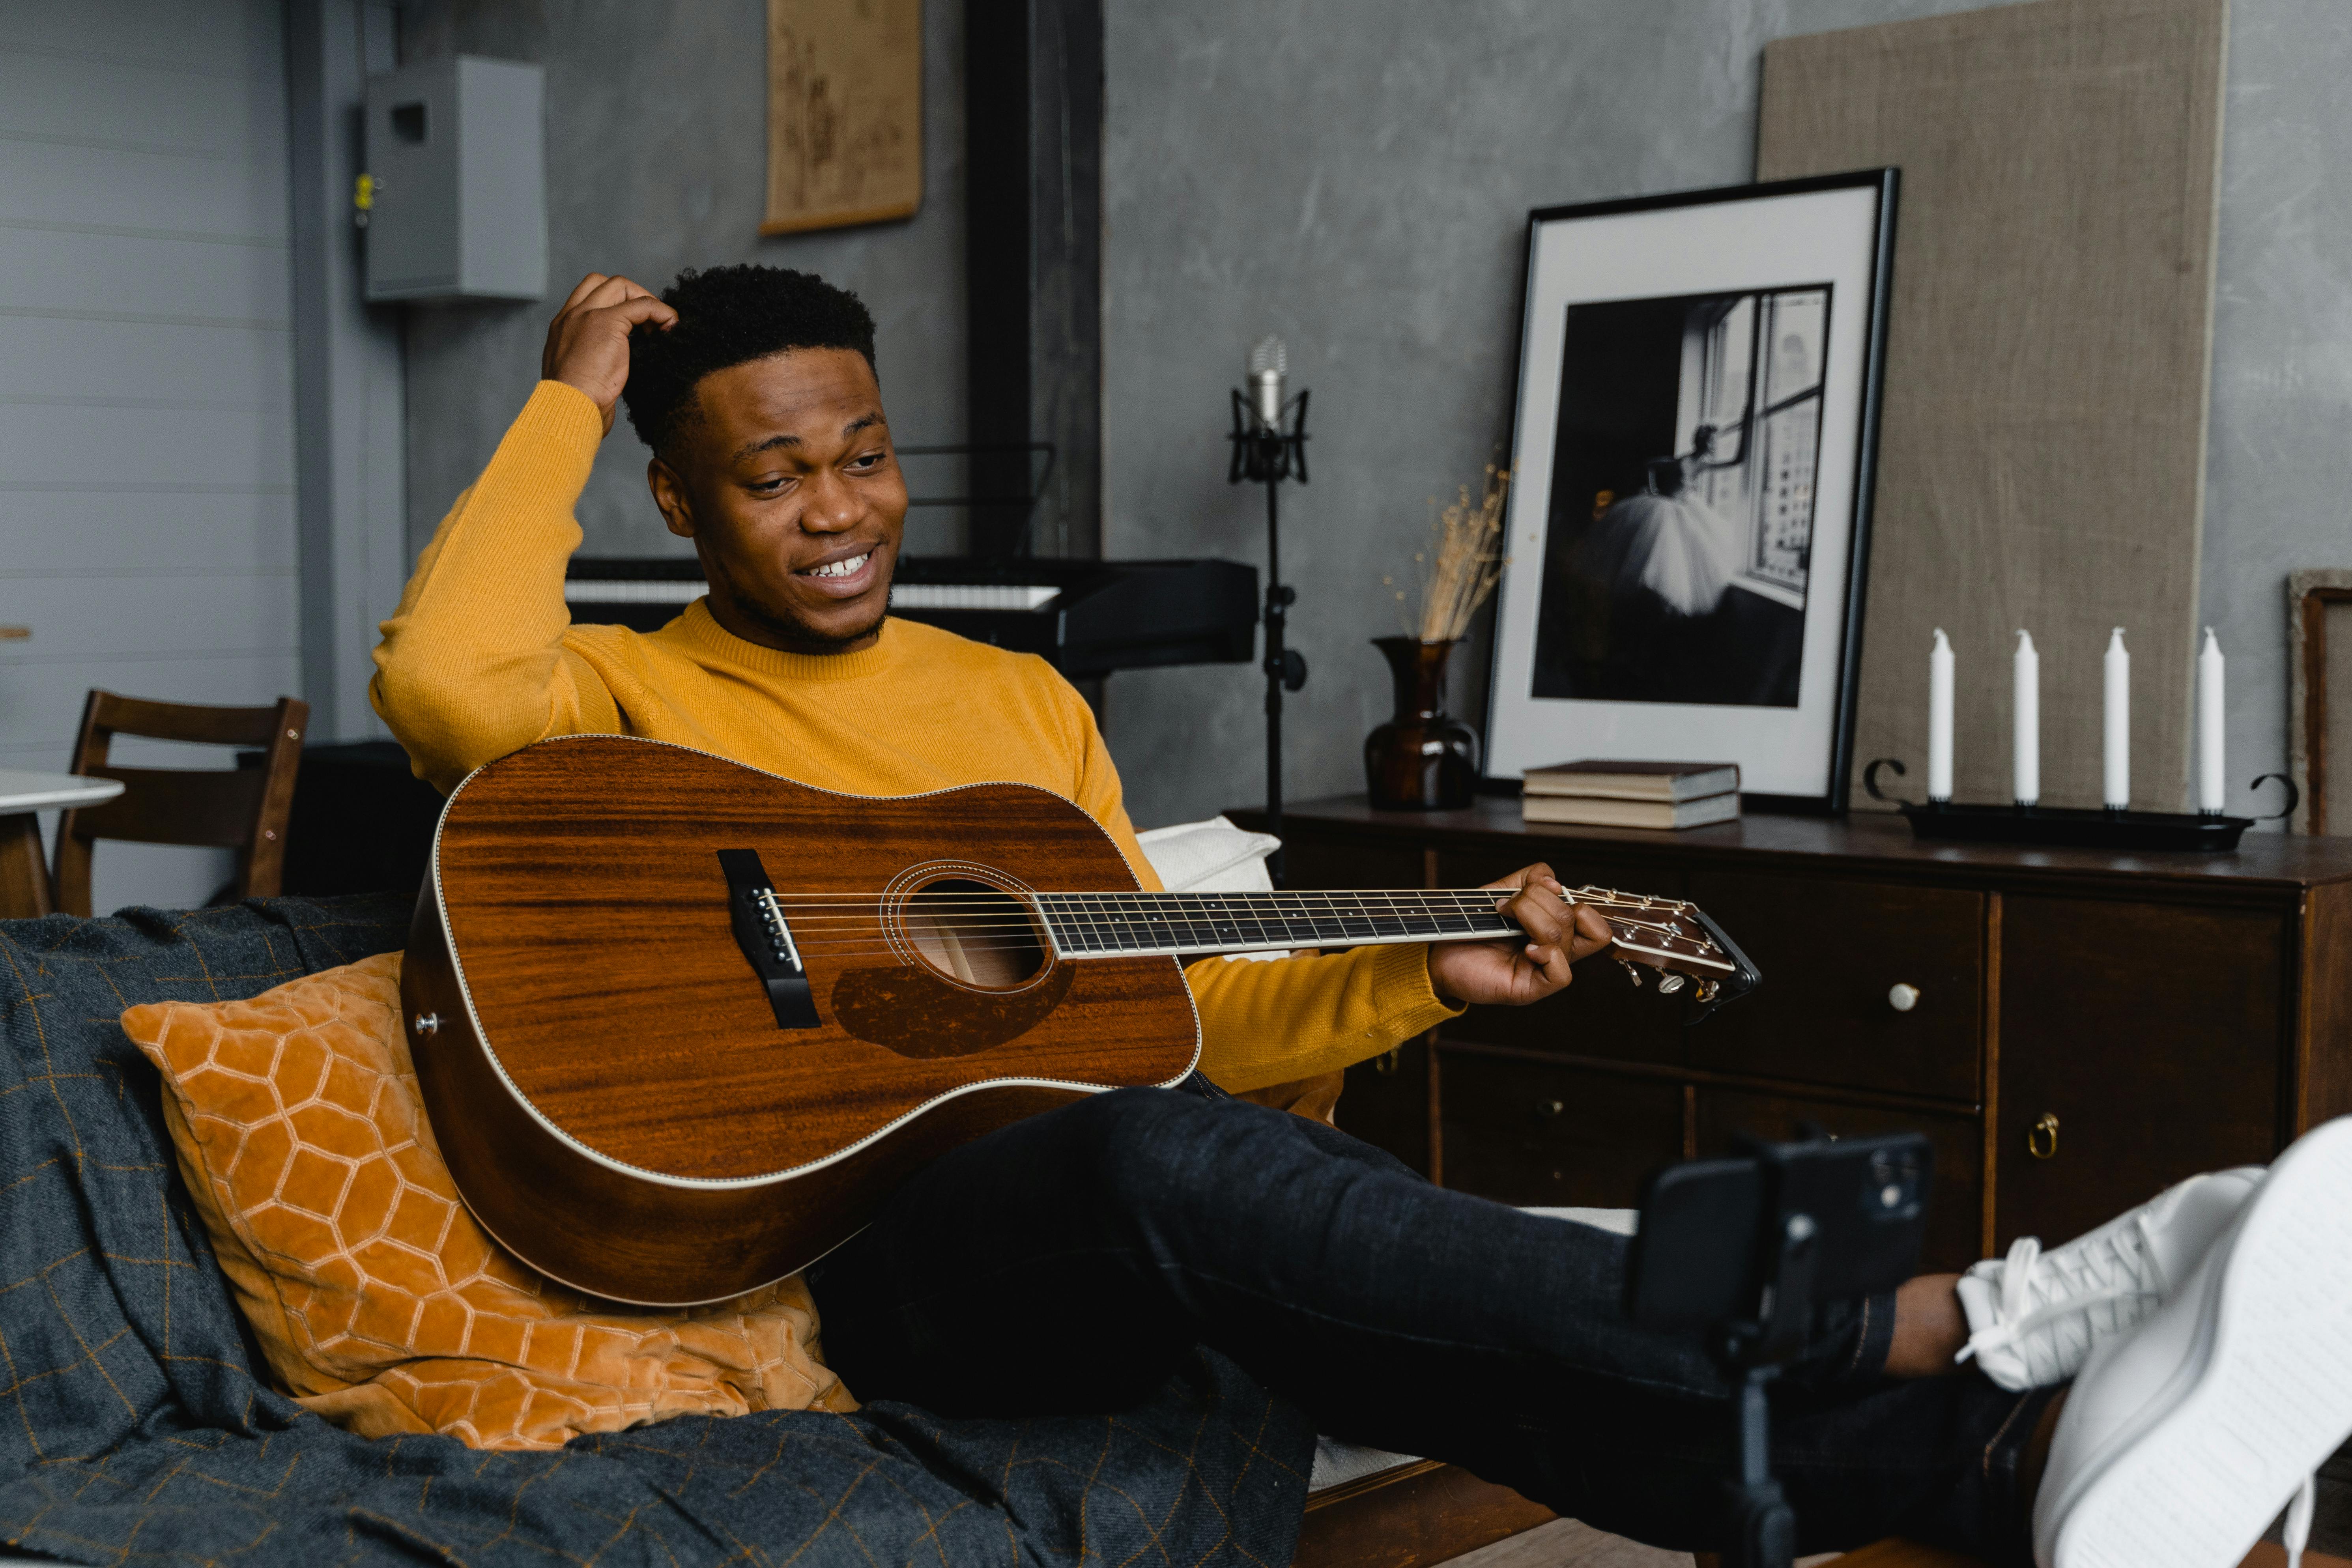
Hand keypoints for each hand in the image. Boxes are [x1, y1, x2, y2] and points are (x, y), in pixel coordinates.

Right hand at [540, 273, 677, 435]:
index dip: (614, 301)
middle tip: (649, 324)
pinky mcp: (607, 322)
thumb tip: (615, 362)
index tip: (633, 325)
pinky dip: (661, 312)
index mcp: (563, 327)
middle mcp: (571, 315)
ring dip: (646, 301)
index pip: (588, 294)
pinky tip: (670, 326)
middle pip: (605, 283)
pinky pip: (642, 305)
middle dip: (632, 296)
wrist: (568, 409)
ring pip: (621, 286)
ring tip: (659, 327)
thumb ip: (592, 358)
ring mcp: (587, 315)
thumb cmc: (576, 404)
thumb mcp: (579, 375)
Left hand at [1425, 863, 1614, 1008]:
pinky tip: (1526, 950)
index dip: (1577, 900)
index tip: (1541, 890)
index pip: (1593, 920)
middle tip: (1507, 905)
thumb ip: (1530, 879)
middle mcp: (1555, 950)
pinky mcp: (1531, 989)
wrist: (1440, 953)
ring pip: (1562, 937)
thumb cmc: (1471, 926)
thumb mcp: (1502, 891)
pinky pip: (1561, 975)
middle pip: (1573, 917)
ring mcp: (1544, 970)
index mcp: (1554, 928)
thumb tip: (1554, 883)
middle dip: (1537, 899)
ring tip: (1505, 917)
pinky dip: (1547, 955)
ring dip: (1531, 917)